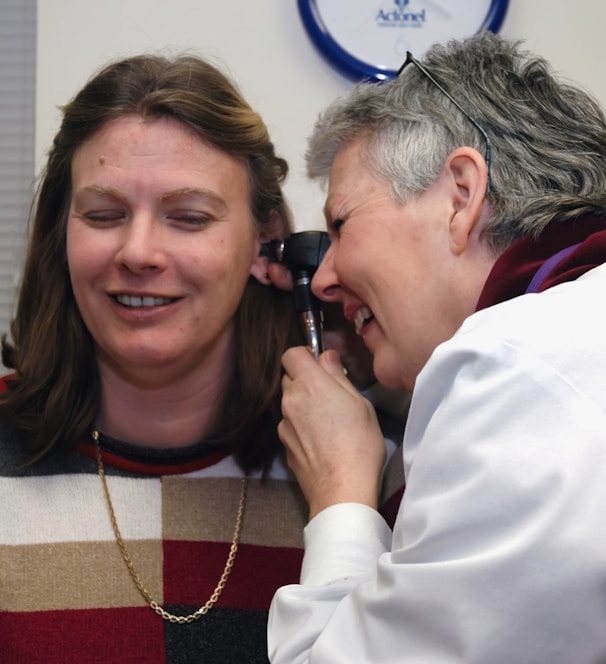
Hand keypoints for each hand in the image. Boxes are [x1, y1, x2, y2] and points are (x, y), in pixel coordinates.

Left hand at [279, 347, 386, 518]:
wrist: (342, 490)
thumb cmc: (359, 445)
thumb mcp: (360, 404)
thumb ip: (338, 377)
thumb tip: (327, 358)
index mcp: (310, 384)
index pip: (291, 354)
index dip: (305, 355)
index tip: (321, 364)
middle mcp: (291, 401)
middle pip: (289, 378)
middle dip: (306, 380)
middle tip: (331, 393)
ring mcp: (284, 424)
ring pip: (290, 403)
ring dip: (304, 404)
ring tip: (329, 421)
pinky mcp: (284, 445)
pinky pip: (290, 425)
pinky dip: (302, 426)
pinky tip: (322, 440)